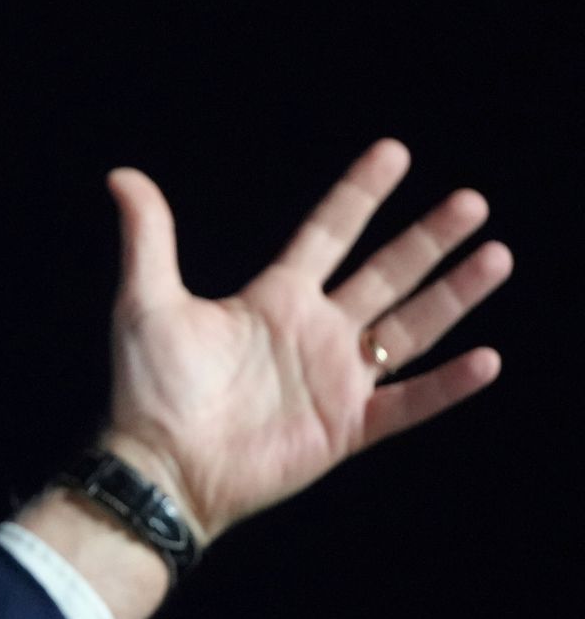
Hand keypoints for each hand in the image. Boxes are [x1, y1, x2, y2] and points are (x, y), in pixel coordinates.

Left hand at [101, 139, 511, 542]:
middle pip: (385, 274)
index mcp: (273, 299)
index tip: (393, 152)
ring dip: (453, 296)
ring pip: (410, 330)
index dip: (359, 195)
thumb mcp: (146, 303)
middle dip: (428, 239)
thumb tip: (122, 177)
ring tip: (496, 256)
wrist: (161, 467)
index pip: (327, 234)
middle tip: (472, 202)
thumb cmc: (150, 390)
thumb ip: (149, 239)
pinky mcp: (345, 428)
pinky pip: (408, 403)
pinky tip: (487, 359)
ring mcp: (334, 380)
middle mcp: (313, 333)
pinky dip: (447, 386)